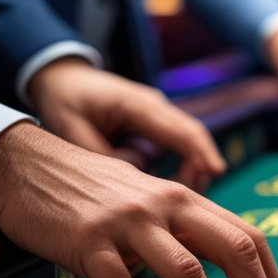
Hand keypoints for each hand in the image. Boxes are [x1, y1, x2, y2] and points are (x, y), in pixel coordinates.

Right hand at [0, 123, 277, 277]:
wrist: (23, 165)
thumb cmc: (92, 193)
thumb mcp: (150, 201)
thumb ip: (186, 229)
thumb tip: (230, 274)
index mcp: (186, 199)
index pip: (250, 238)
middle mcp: (166, 206)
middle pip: (233, 252)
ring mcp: (127, 223)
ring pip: (187, 274)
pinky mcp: (87, 242)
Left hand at [28, 58, 224, 191]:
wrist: (63, 78)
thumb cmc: (65, 102)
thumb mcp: (71, 129)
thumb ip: (103, 156)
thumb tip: (138, 174)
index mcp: (137, 105)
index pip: (181, 130)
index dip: (201, 153)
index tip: (214, 175)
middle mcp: (155, 106)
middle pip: (194, 135)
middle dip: (203, 166)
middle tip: (198, 198)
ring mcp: (158, 114)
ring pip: (188, 142)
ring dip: (191, 168)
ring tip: (182, 199)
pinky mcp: (155, 125)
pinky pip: (176, 146)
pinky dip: (180, 165)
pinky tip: (169, 189)